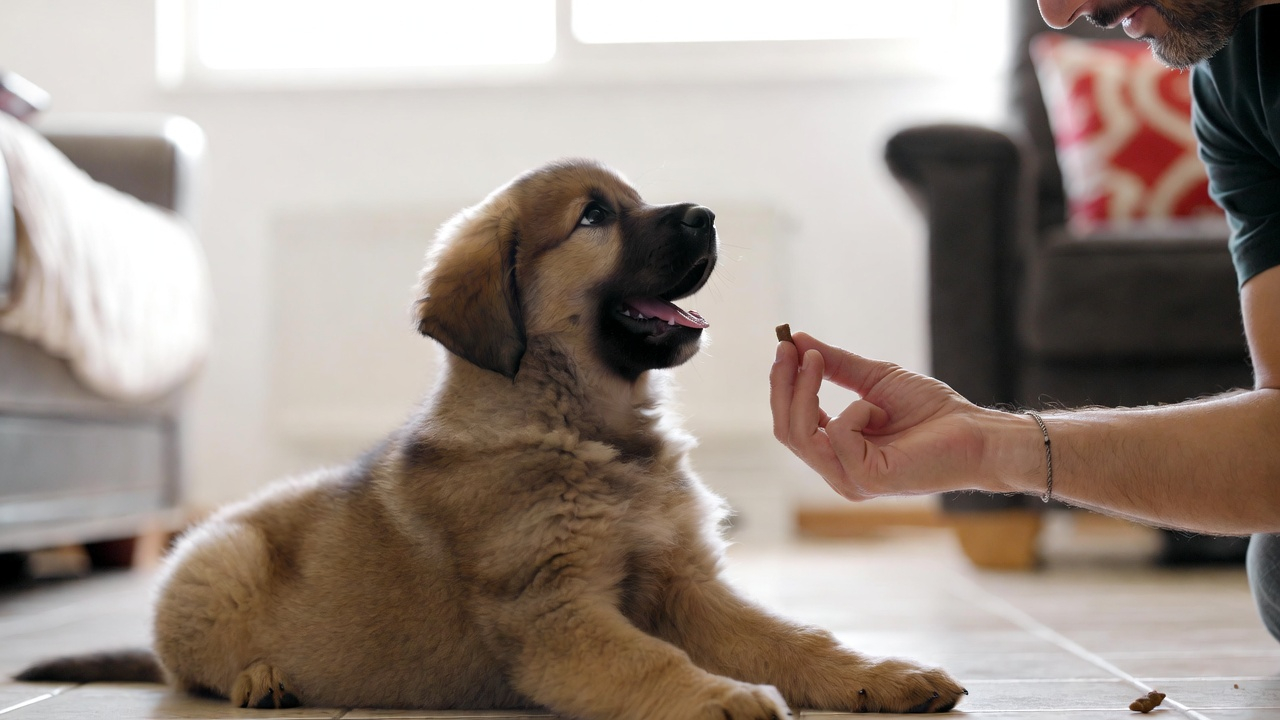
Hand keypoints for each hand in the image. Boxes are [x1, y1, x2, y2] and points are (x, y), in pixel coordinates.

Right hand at [769, 332, 1006, 499]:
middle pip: (786, 431)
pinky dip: (855, 412)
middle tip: (789, 347)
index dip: (783, 384)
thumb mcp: (874, 380)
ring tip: (819, 360)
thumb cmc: (931, 411)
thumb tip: (797, 340)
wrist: (974, 432)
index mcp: (837, 453)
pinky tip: (882, 413)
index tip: (784, 345)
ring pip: (801, 434)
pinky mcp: (867, 479)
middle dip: (783, 385)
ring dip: (806, 390)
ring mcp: (850, 480)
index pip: (790, 424)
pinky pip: (838, 434)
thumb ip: (835, 366)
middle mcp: (838, 472)